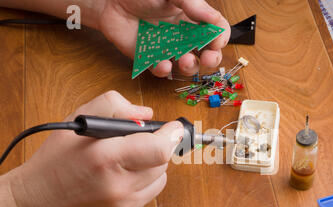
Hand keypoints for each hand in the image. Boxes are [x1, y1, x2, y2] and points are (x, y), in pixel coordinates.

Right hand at [7, 91, 183, 206]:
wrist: (35, 204)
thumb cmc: (55, 162)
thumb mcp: (77, 121)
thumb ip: (113, 107)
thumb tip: (146, 114)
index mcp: (104, 156)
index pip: (159, 148)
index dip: (171, 135)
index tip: (172, 128)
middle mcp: (117, 184)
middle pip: (163, 162)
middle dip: (158, 147)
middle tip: (142, 142)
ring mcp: (123, 204)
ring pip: (160, 178)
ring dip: (153, 166)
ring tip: (129, 161)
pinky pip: (150, 194)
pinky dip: (144, 182)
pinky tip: (124, 178)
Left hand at [98, 0, 230, 76]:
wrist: (110, 1)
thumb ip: (194, 5)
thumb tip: (215, 20)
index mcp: (193, 17)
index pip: (216, 30)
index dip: (220, 38)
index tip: (216, 42)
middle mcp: (184, 34)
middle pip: (207, 52)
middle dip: (212, 59)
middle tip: (208, 59)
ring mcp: (169, 48)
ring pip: (187, 64)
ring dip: (190, 66)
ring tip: (184, 61)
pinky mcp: (151, 58)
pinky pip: (162, 70)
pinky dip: (164, 71)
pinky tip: (162, 64)